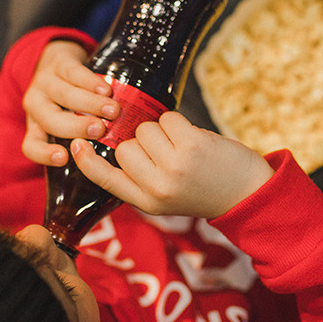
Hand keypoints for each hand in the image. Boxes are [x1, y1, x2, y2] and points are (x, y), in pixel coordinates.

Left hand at [22, 40, 120, 165]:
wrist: (59, 60)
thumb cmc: (68, 101)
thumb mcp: (67, 122)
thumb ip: (83, 140)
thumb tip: (116, 163)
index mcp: (36, 126)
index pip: (31, 146)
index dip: (44, 153)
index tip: (64, 158)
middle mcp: (36, 105)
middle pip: (51, 120)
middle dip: (76, 126)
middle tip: (101, 130)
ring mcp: (45, 82)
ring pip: (64, 95)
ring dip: (90, 104)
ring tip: (113, 111)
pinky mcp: (59, 62)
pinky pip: (73, 72)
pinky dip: (90, 82)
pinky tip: (107, 90)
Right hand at [70, 111, 273, 218]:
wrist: (248, 193)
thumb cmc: (204, 188)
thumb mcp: (166, 197)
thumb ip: (140, 178)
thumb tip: (119, 142)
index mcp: (146, 203)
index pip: (105, 180)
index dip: (87, 162)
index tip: (74, 145)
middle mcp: (157, 188)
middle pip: (125, 146)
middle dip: (141, 142)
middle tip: (166, 153)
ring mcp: (174, 167)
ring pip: (145, 129)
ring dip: (162, 131)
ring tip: (182, 147)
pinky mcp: (191, 146)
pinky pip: (167, 119)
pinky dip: (178, 123)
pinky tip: (192, 138)